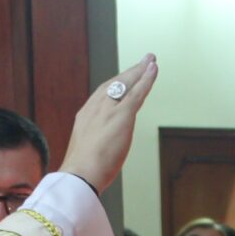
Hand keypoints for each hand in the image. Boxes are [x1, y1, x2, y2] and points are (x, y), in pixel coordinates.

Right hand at [60, 54, 157, 192]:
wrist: (80, 174)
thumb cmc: (82, 172)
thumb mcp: (85, 152)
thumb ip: (94, 146)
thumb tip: (98, 154)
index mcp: (85, 116)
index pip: (103, 94)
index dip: (115, 84)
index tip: (125, 78)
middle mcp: (95, 108)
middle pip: (115, 84)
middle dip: (130, 72)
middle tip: (143, 62)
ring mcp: (108, 110)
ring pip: (127, 84)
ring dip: (140, 71)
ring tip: (151, 61)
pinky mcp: (122, 115)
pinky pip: (137, 92)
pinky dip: (147, 79)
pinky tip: (153, 70)